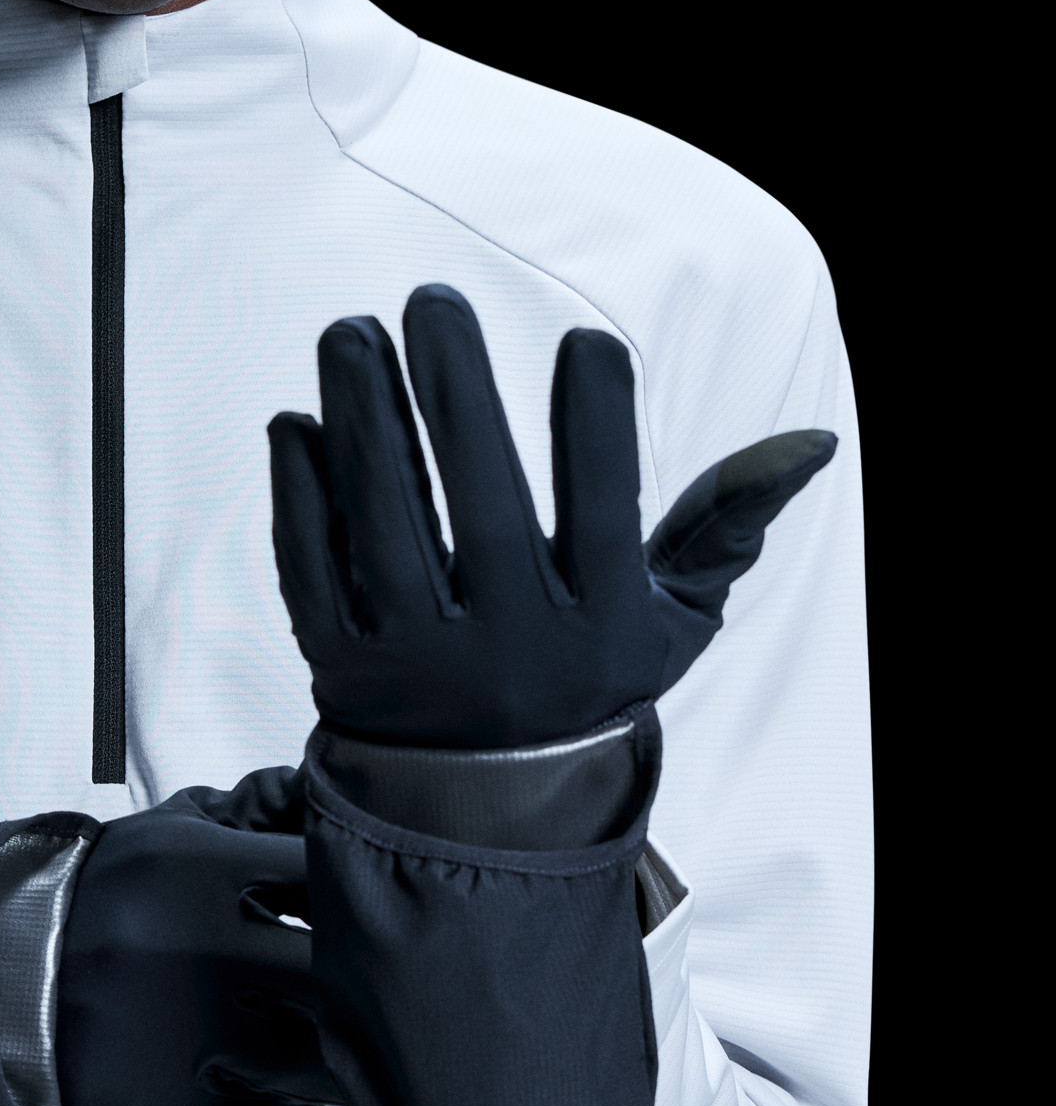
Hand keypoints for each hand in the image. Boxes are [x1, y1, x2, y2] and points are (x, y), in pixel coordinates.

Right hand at [56, 768, 342, 1105]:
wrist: (6, 979)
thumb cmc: (105, 899)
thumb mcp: (170, 833)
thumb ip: (254, 811)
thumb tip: (329, 793)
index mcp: (199, 870)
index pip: (322, 874)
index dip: (357, 888)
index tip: (364, 901)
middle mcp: (199, 952)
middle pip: (338, 973)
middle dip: (361, 975)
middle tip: (372, 977)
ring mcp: (192, 1039)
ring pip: (322, 1057)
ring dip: (335, 1045)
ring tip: (323, 1031)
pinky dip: (289, 1099)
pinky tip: (269, 1071)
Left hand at [268, 285, 835, 748]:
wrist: (487, 804)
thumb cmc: (588, 675)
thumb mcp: (672, 619)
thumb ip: (725, 526)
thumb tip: (810, 441)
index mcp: (598, 632)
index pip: (604, 516)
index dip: (600, 427)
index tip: (590, 339)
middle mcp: (509, 651)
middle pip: (483, 510)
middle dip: (456, 398)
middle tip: (431, 301)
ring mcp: (417, 662)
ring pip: (384, 530)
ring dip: (364, 425)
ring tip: (351, 333)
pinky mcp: (340, 669)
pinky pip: (312, 573)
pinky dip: (301, 499)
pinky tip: (297, 423)